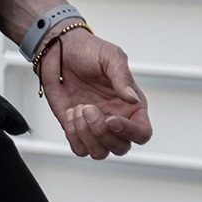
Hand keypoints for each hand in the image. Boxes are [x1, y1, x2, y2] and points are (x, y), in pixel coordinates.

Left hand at [38, 27, 151, 158]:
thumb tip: (133, 98)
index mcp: (131, 105)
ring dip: (86, 134)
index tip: (111, 119)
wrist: (58, 49)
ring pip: (100, 153)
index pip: (142, 133)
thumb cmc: (88, 50)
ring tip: (79, 108)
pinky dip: (73, 135)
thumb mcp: (109, 56)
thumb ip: (122, 77)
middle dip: (102, 132)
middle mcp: (116, 119)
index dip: (129, 132)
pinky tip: (70, 112)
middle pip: (120, 148)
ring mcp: (96, 126)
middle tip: (88, 108)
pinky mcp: (76, 128)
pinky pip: (79, 149)